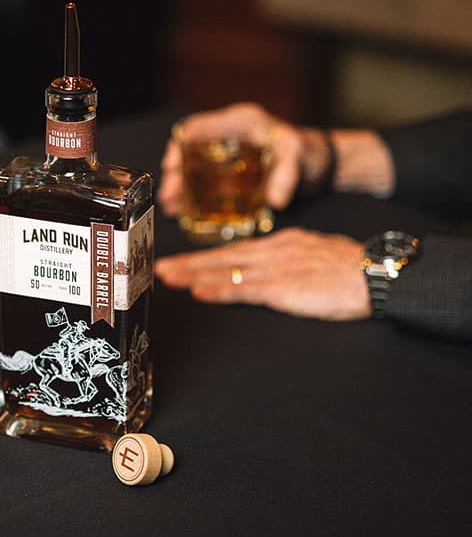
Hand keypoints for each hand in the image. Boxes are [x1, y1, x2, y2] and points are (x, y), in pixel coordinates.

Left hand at [155, 227, 371, 320]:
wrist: (376, 273)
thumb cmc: (350, 268)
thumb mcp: (313, 254)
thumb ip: (286, 259)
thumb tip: (266, 268)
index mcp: (279, 244)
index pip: (232, 251)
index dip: (203, 258)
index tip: (180, 262)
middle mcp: (272, 252)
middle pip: (221, 257)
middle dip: (188, 264)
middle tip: (159, 268)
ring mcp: (276, 268)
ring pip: (226, 270)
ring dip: (193, 276)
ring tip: (167, 279)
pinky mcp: (284, 287)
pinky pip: (244, 289)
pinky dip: (219, 290)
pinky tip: (199, 292)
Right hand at [157, 103, 332, 215]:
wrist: (320, 163)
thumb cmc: (309, 154)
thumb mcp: (299, 160)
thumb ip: (287, 177)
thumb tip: (275, 201)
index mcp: (239, 122)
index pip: (196, 127)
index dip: (178, 146)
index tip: (170, 167)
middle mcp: (228, 134)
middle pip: (188, 150)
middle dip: (174, 174)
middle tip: (168, 198)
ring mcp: (226, 152)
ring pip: (192, 166)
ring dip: (180, 186)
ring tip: (171, 208)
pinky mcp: (229, 169)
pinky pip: (203, 178)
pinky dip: (193, 193)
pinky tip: (186, 210)